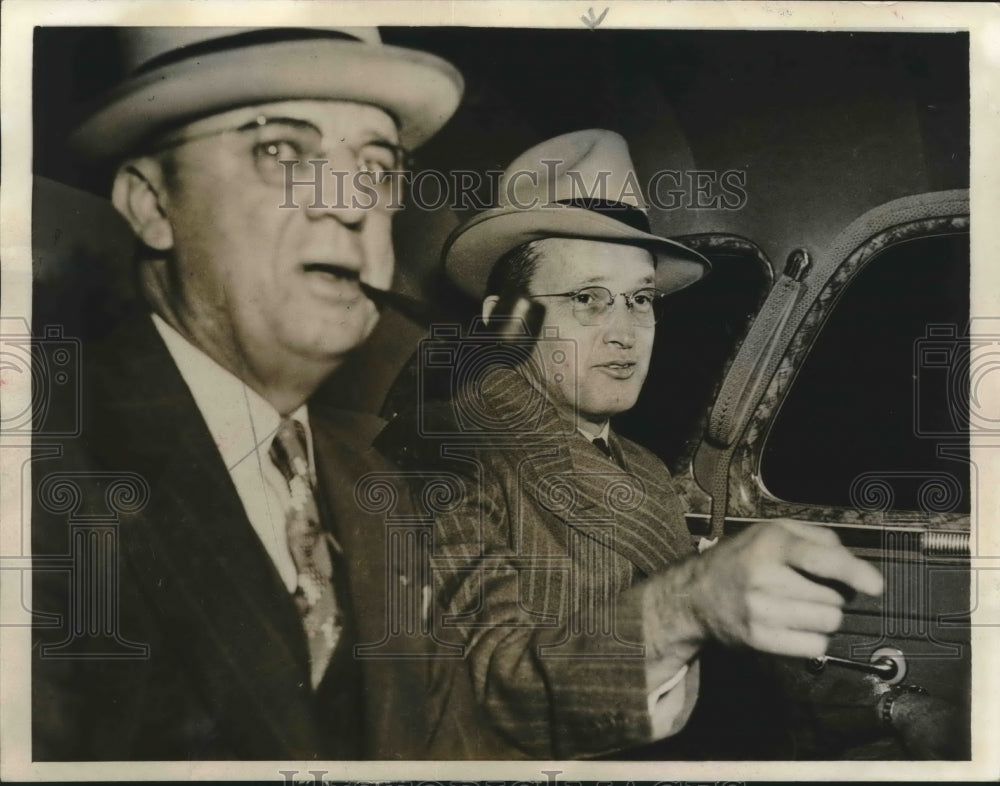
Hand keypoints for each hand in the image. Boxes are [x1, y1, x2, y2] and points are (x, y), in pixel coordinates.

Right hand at [684, 520, 883, 657]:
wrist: (695, 593)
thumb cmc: (743, 558)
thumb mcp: (774, 531)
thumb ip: (818, 538)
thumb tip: (853, 565)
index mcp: (770, 544)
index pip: (821, 559)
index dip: (854, 572)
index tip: (875, 585)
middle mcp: (763, 576)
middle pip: (833, 598)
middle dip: (834, 595)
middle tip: (812, 589)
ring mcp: (760, 611)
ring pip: (828, 623)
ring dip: (826, 617)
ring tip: (803, 606)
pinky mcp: (759, 639)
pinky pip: (814, 646)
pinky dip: (815, 639)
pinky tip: (797, 626)